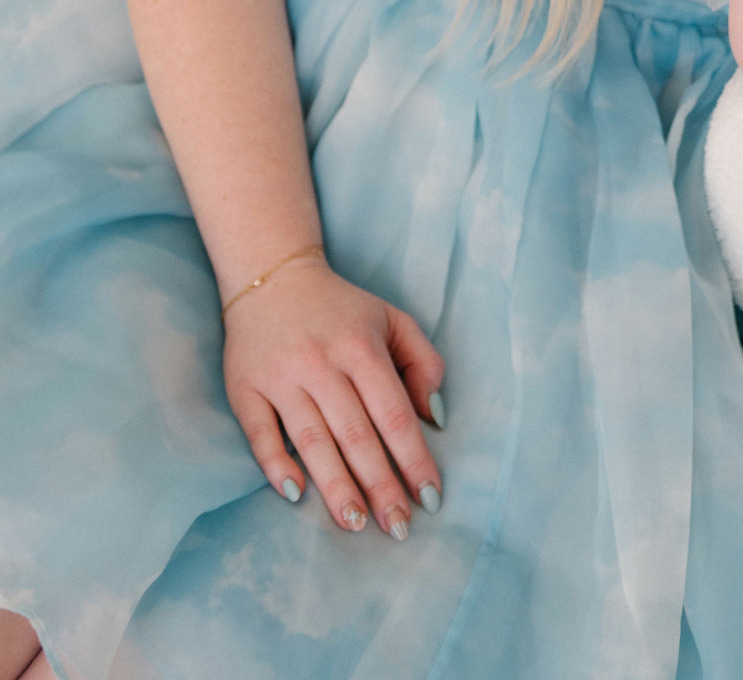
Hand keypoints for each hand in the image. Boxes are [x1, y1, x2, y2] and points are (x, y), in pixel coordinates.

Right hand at [223, 258, 445, 539]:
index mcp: (361, 347)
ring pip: (312, 440)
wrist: (272, 277)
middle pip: (356, 435)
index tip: (429, 498)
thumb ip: (423, 362)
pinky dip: (275, 464)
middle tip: (398, 528)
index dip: (413, 458)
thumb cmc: (342, 309)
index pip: (393, 414)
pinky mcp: (245, 388)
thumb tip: (435, 417)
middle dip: (380, 485)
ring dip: (335, 486)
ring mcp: (281, 377)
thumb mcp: (393, 319)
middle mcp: (321, 363)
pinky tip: (294, 494)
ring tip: (355, 523)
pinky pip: (260, 433)